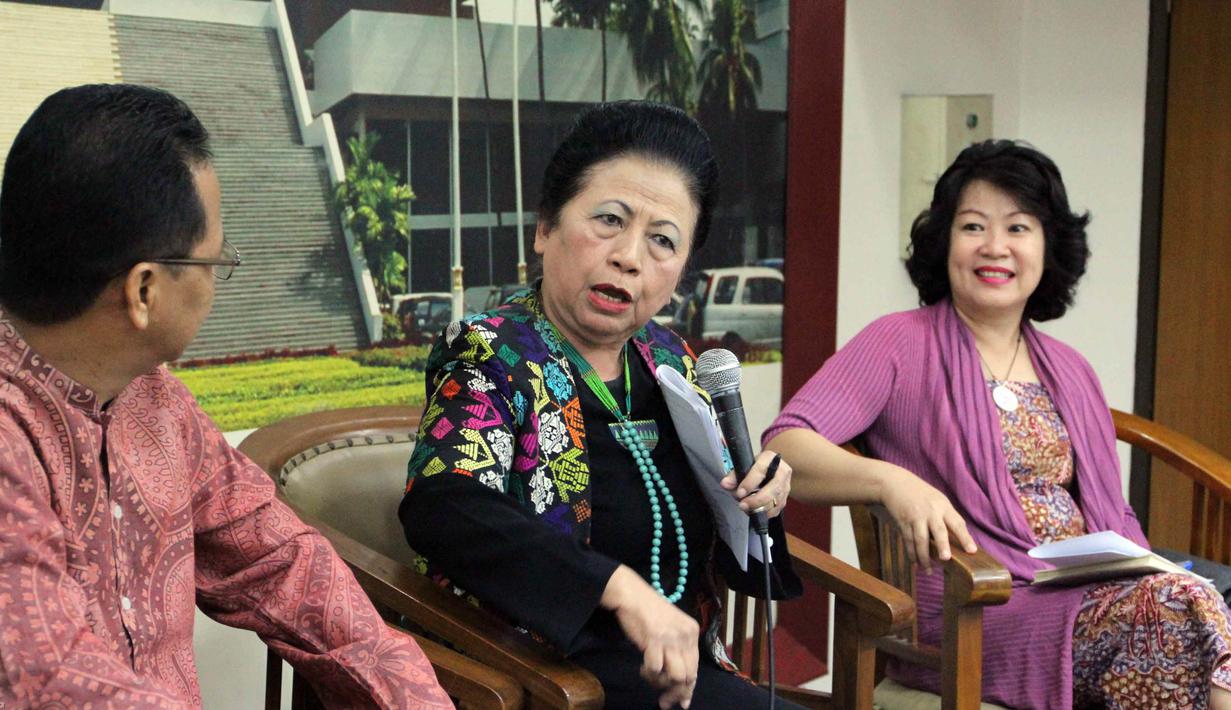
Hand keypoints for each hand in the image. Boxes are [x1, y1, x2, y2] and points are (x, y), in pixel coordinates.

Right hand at [601, 566, 699, 708]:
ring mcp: (671, 637)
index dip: (689, 689)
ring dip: (661, 683)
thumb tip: (679, 681)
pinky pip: (656, 669)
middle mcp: (686, 635)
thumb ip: (677, 651)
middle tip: (664, 702)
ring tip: (650, 676)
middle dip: (677, 694)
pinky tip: (642, 666)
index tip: (682, 704)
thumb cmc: (647, 612)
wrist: (631, 594)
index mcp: (692, 632)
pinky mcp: (655, 639)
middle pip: (689, 676)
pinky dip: (649, 673)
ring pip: (677, 676)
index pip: (696, 668)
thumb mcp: (670, 629)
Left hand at [721, 449, 792, 518]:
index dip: (750, 483)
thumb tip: (725, 484)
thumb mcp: (743, 466)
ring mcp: (786, 485)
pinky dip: (766, 513)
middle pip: (773, 488)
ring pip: (776, 501)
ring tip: (747, 509)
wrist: (768, 468)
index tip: (739, 493)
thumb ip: (734, 475)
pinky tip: (755, 512)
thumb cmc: (754, 467)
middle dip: (757, 500)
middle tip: (743, 505)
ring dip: (760, 508)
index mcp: (770, 458)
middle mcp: (782, 471)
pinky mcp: (786, 497)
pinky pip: (777, 509)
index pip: (760, 470)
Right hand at [876, 462, 977, 569]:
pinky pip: (908, 540)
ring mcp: (916, 516)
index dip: (965, 538)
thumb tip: (958, 540)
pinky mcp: (903, 521)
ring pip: (921, 539)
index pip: (957, 523)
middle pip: (938, 530)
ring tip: (928, 570)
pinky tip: (915, 563)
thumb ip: (946, 516)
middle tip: (946, 558)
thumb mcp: (937, 500)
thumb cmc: (920, 494)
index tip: (972, 551)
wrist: (895, 483)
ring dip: (924, 556)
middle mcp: (931, 511)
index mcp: (943, 506)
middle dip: (942, 545)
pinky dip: (912, 553)